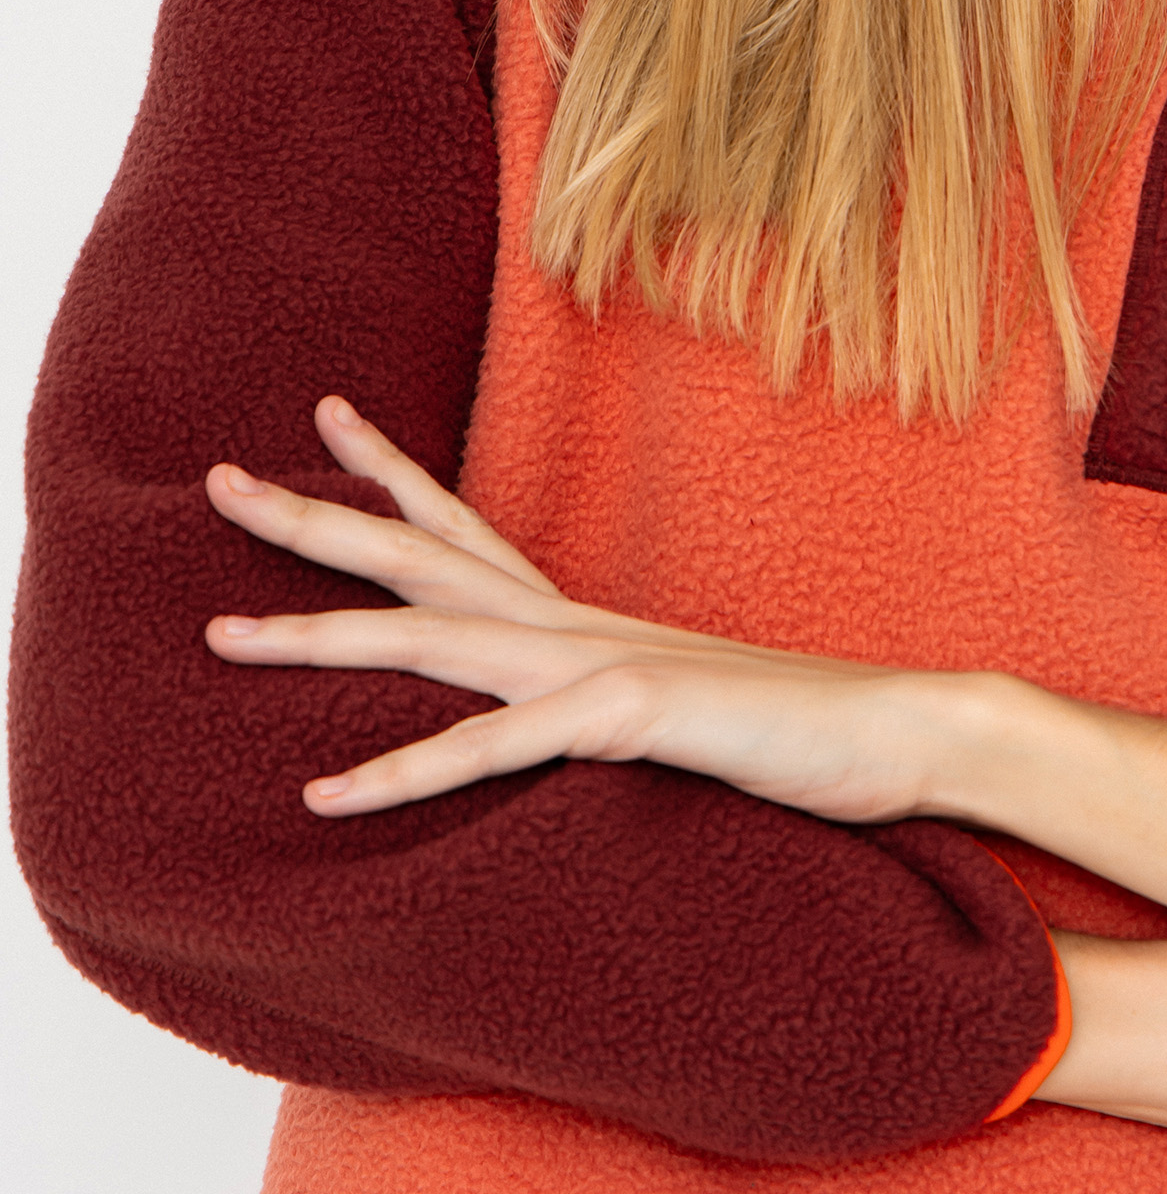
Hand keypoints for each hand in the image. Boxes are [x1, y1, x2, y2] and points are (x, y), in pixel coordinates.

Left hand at [205, 398, 964, 822]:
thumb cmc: (801, 728)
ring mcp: (601, 662)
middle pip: (423, 557)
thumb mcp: (683, 708)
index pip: (469, 529)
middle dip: (314, 521)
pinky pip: (494, 748)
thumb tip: (571, 717)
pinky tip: (326, 790)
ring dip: (322, 633)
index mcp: (588, 617)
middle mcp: (578, 623)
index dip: (393, 474)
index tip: (327, 421)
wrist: (904, 728)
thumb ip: (615, 703)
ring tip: (222, 632)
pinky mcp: (629, 716)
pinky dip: (405, 770)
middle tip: (218, 480)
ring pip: (433, 635)